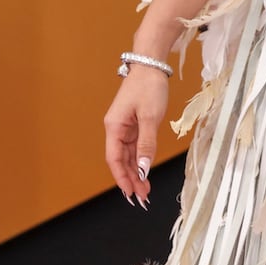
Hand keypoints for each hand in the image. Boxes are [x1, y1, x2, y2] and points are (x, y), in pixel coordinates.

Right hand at [104, 66, 168, 205]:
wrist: (151, 66)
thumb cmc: (148, 87)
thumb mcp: (150, 117)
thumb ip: (147, 144)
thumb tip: (142, 168)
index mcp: (114, 127)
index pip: (114, 158)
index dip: (121, 177)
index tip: (130, 193)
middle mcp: (116, 129)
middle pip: (120, 160)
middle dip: (130, 180)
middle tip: (142, 197)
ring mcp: (125, 128)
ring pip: (128, 156)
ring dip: (135, 173)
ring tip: (145, 190)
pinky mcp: (135, 125)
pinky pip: (135, 148)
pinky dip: (140, 161)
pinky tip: (145, 172)